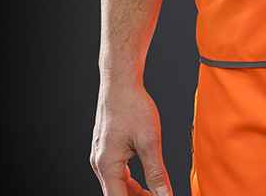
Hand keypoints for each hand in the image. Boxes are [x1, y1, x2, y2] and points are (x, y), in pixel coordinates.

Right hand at [91, 79, 173, 195]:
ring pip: (116, 184)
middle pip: (116, 194)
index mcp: (107, 165)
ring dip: (134, 192)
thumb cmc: (132, 105)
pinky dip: (129, 180)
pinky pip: (116, 172)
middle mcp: (99, 163)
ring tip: (155, 193)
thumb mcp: (149, 141)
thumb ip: (157, 173)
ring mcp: (101, 155)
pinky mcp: (106, 148)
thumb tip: (165, 195)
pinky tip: (144, 180)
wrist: (120, 81)